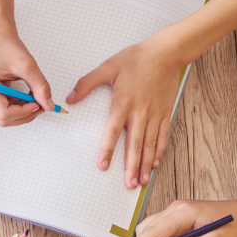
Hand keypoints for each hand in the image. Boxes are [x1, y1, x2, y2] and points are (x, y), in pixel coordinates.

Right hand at [0, 30, 54, 125]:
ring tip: (34, 97)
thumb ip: (39, 86)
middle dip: (24, 115)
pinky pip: (4, 109)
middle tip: (41, 104)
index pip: (4, 113)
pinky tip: (26, 96)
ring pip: (4, 117)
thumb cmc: (6, 46)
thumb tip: (48, 105)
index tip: (39, 104)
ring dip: (22, 111)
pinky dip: (18, 107)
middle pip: (3, 119)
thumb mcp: (27, 65)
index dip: (24, 112)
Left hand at [67, 36, 183, 188]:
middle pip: (134, 144)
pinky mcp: (166, 112)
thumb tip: (70, 98)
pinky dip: (159, 151)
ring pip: (149, 144)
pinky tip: (155, 163)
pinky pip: (162, 136)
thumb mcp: (108, 67)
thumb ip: (87, 83)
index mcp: (123, 103)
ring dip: (145, 164)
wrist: (167, 52)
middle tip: (129, 184)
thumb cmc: (137, 58)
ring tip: (142, 181)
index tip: (103, 166)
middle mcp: (140, 112)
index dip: (107, 150)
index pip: (113, 132)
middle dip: (131, 167)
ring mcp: (154, 114)